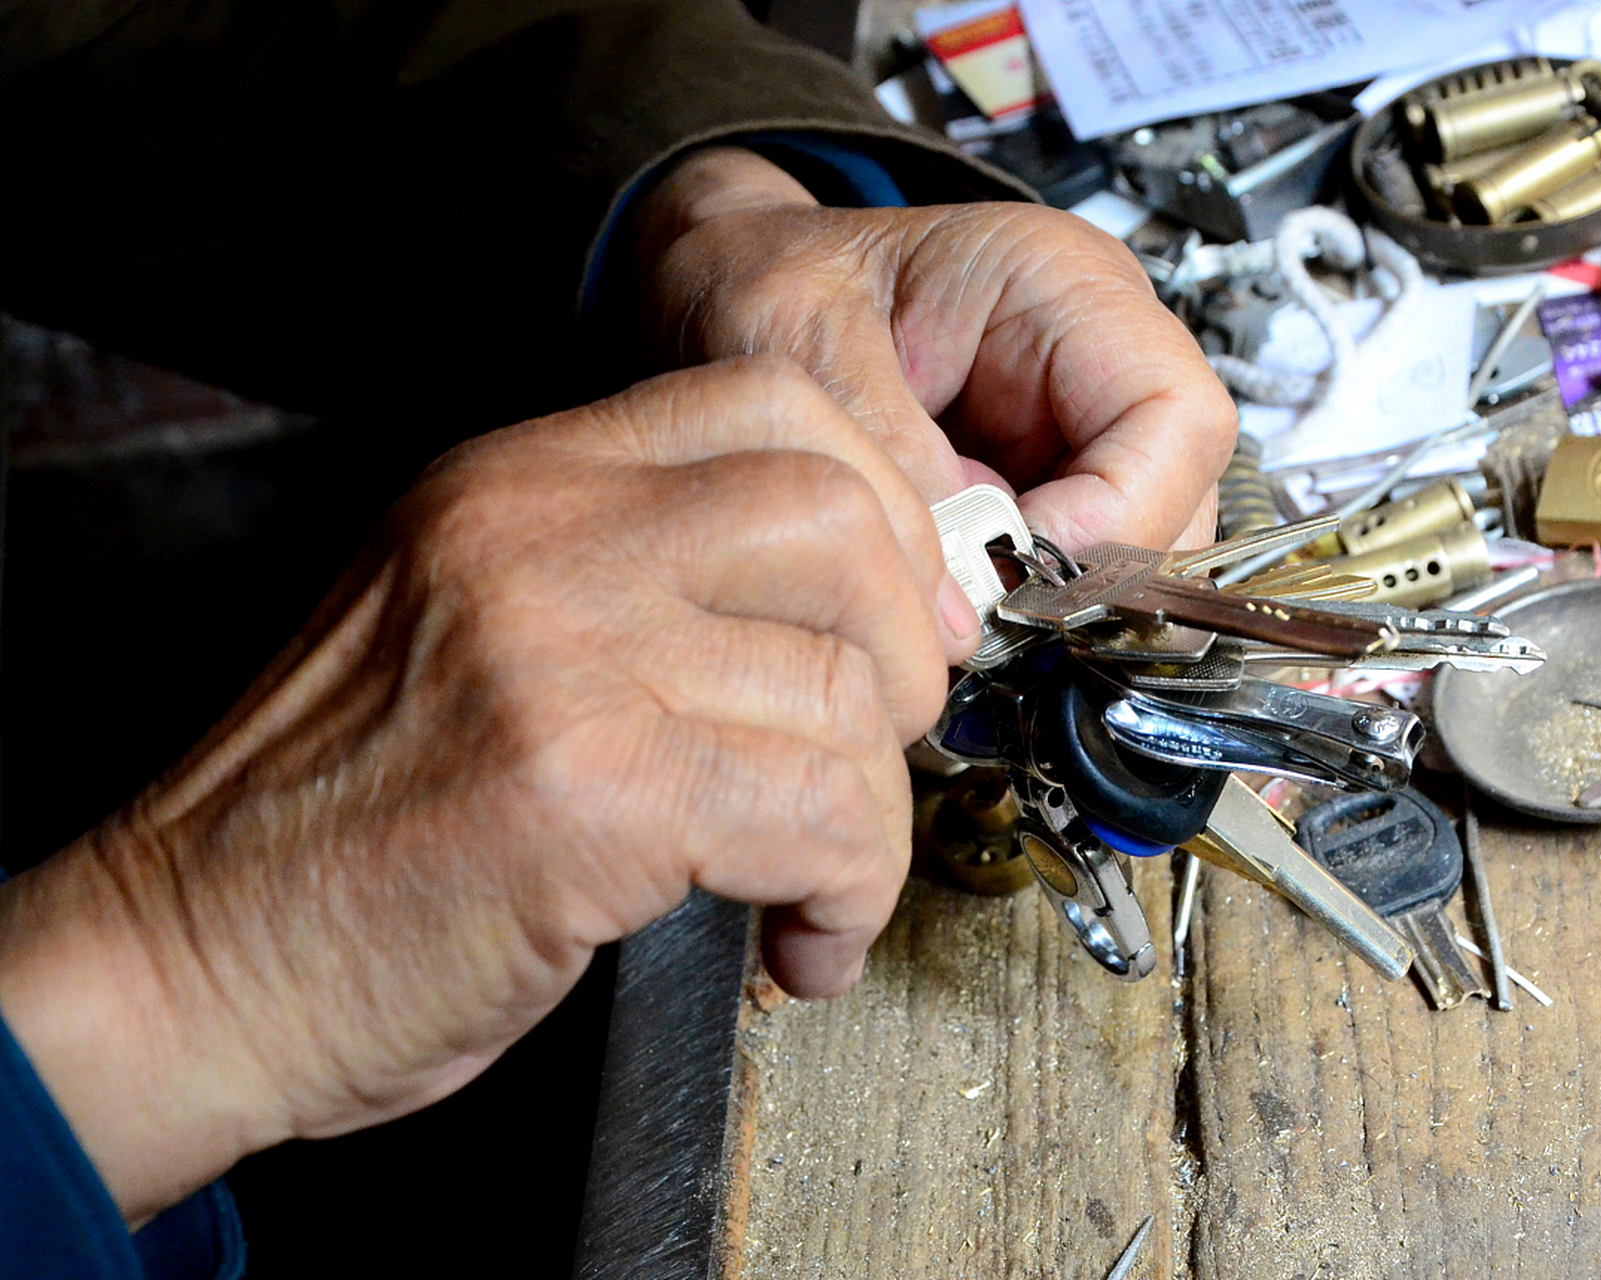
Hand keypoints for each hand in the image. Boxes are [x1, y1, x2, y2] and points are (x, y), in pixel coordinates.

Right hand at [0, 356, 976, 1224]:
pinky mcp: (584, 791)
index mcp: (517, 482)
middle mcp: (537, 535)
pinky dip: (850, 894)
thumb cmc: (338, 824)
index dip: (883, 508)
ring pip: (845, 686)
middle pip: (837, 513)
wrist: (183, 959)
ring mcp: (557, 651)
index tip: (901, 619)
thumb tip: (842, 612)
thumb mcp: (469, 631)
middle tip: (881, 748)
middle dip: (904, 645)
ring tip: (821, 884)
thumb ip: (630, 583)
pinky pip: (821, 814)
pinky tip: (801, 946)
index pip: (772, 401)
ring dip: (875, 811)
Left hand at [626, 147, 1237, 551]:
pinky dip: (1011, 606)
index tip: (1019, 569)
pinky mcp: (1035, 493)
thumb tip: (957, 599)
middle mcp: (1096, 360)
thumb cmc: (768, 273)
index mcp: (1067, 284)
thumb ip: (880, 452)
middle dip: (1091, 576)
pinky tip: (942, 598)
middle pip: (1175, 502)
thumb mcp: (795, 331)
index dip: (1121, 516)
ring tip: (948, 601)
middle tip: (980, 613)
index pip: (1178, 419)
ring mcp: (1074, 434)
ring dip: (1051, 601)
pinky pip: (1065, 576)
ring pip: (1131, 557)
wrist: (726, 280)